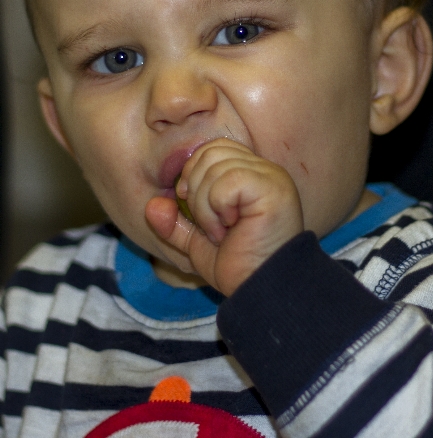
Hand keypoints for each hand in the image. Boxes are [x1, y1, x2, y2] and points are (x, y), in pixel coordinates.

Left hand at [145, 139, 303, 295]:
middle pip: (210, 153)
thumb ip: (174, 224)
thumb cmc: (240, 268)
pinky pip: (226, 182)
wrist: (264, 292)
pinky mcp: (272, 188)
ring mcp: (270, 177)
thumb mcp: (198, 245)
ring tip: (220, 232)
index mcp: (252, 175)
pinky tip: (229, 229)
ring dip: (205, 205)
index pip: (214, 149)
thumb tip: (152, 205)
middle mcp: (265, 170)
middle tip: (210, 226)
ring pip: (215, 167)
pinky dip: (216, 208)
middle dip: (195, 191)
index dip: (193, 172)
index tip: (192, 207)